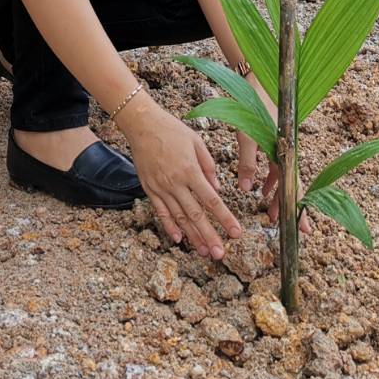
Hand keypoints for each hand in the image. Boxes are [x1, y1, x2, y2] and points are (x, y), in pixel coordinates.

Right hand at [118, 97, 242, 257]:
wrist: (142, 124)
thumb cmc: (172, 130)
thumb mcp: (196, 142)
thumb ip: (208, 166)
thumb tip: (217, 188)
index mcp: (190, 170)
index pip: (212, 200)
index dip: (225, 218)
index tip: (236, 233)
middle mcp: (175, 183)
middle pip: (195, 215)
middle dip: (209, 236)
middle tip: (220, 254)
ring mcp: (160, 187)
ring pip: (179, 217)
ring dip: (193, 236)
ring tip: (204, 252)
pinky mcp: (149, 188)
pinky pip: (160, 212)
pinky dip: (170, 226)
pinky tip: (179, 238)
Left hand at [238, 86, 311, 231]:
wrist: (257, 82)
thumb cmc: (253, 108)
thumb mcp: (247, 138)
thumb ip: (247, 164)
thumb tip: (245, 190)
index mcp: (286, 152)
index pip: (294, 186)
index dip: (298, 207)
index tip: (303, 228)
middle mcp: (288, 151)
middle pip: (293, 185)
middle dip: (291, 207)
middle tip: (293, 228)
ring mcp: (283, 148)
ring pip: (284, 178)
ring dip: (279, 196)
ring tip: (272, 215)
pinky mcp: (276, 143)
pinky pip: (277, 168)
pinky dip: (270, 180)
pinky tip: (262, 190)